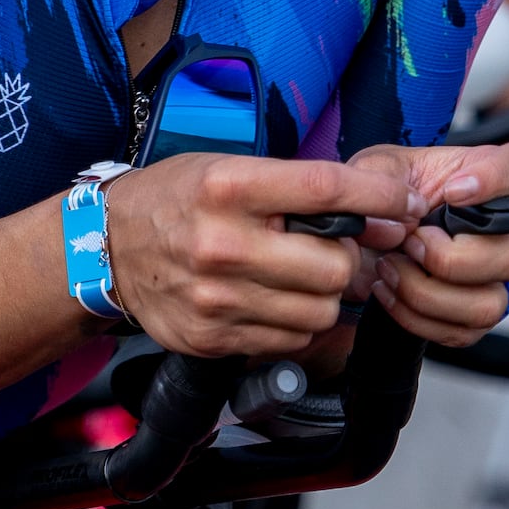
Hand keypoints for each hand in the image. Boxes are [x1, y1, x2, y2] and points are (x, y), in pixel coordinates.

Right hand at [103, 154, 415, 359]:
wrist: (106, 247)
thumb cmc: (176, 198)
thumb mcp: (228, 169)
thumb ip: (299, 188)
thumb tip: (383, 211)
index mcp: (228, 187)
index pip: (327, 189)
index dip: (379, 197)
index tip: (402, 202)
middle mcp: (222, 243)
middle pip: (334, 265)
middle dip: (347, 258)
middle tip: (335, 248)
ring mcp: (216, 298)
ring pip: (320, 310)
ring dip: (324, 294)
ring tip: (299, 275)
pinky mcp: (213, 337)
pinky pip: (289, 339)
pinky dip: (295, 322)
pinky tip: (274, 299)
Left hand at [350, 141, 508, 347]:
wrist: (367, 241)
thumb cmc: (386, 199)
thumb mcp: (375, 169)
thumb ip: (381, 181)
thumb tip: (398, 225)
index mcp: (489, 177)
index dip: (496, 179)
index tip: (453, 192)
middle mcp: (508, 229)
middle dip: (447, 258)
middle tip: (408, 244)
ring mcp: (499, 276)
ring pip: (490, 303)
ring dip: (427, 292)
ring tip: (390, 269)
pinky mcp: (479, 315)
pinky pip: (462, 331)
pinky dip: (416, 317)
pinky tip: (389, 292)